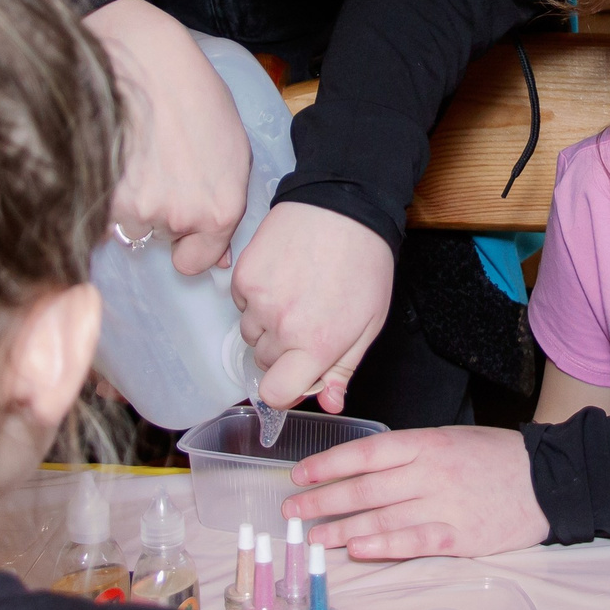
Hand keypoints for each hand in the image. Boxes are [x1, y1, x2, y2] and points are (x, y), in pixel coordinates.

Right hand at [85, 0, 248, 275]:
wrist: (141, 50)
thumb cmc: (190, 86)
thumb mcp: (230, 143)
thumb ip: (225, 200)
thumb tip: (220, 258)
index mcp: (220, 206)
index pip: (195, 262)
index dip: (185, 242)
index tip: (177, 222)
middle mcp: (179, 216)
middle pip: (156, 239)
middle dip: (153, 212)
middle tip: (150, 163)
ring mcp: (136, 209)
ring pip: (122, 224)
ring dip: (122, 198)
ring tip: (130, 148)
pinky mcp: (98, 194)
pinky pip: (94, 211)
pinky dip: (97, 189)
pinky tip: (108, 152)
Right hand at [231, 202, 393, 411]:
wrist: (344, 206)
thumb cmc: (365, 262)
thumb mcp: (369, 323)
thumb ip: (343, 368)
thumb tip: (329, 404)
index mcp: (316, 344)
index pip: (276, 394)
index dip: (287, 389)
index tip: (297, 376)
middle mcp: (281, 326)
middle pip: (264, 363)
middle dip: (283, 352)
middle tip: (307, 321)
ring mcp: (258, 299)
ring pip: (250, 333)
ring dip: (267, 324)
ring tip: (296, 295)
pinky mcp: (244, 274)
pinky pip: (240, 303)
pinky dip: (256, 297)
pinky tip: (283, 277)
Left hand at [285, 427, 547, 559]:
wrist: (549, 479)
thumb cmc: (496, 459)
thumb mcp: (450, 441)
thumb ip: (410, 455)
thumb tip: (364, 469)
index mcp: (425, 444)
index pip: (365, 452)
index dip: (327, 465)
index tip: (298, 476)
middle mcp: (430, 473)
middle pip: (365, 488)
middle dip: (322, 501)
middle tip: (293, 513)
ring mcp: (445, 505)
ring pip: (381, 517)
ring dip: (341, 528)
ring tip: (313, 538)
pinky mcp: (461, 536)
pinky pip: (414, 541)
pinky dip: (383, 545)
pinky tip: (357, 549)